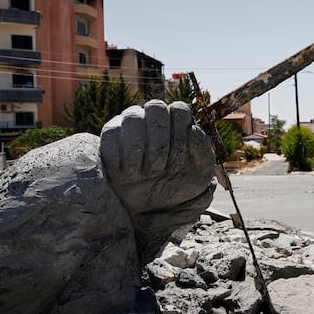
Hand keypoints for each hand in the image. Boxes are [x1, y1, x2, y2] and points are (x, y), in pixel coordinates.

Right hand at [99, 100, 214, 215]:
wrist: (153, 206)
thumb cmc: (179, 184)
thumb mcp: (200, 174)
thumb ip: (203, 151)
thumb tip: (192, 129)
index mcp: (178, 122)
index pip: (179, 109)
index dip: (180, 136)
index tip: (179, 162)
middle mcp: (153, 117)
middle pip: (156, 107)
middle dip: (161, 141)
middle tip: (162, 169)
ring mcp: (130, 124)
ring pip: (133, 117)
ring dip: (141, 149)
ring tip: (145, 173)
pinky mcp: (110, 136)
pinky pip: (111, 135)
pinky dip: (121, 158)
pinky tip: (128, 175)